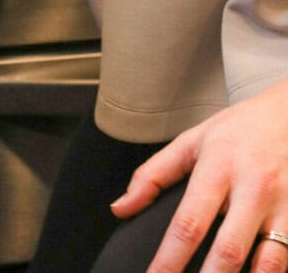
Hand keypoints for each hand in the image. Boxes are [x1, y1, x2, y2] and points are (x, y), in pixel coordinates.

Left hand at [110, 78, 287, 270]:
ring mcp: (285, 206)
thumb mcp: (191, 141)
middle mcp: (253, 188)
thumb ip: (153, 176)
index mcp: (218, 167)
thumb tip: (120, 208)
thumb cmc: (238, 131)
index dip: (170, 259)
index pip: (190, 222)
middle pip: (229, 251)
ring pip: (269, 264)